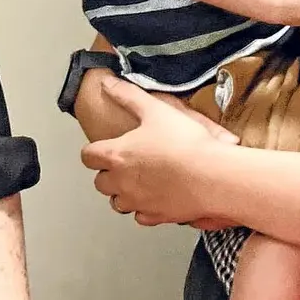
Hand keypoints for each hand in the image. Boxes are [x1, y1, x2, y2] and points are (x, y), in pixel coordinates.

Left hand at [82, 76, 236, 225]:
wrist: (211, 176)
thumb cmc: (184, 143)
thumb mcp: (155, 110)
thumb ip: (127, 95)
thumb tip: (107, 83)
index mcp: (116, 155)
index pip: (88, 156)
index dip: (94, 151)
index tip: (104, 147)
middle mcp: (121, 182)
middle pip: (100, 182)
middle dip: (109, 173)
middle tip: (126, 163)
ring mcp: (137, 202)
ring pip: (117, 202)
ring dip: (123, 193)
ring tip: (141, 181)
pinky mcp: (155, 216)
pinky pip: (141, 216)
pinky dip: (145, 208)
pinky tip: (158, 197)